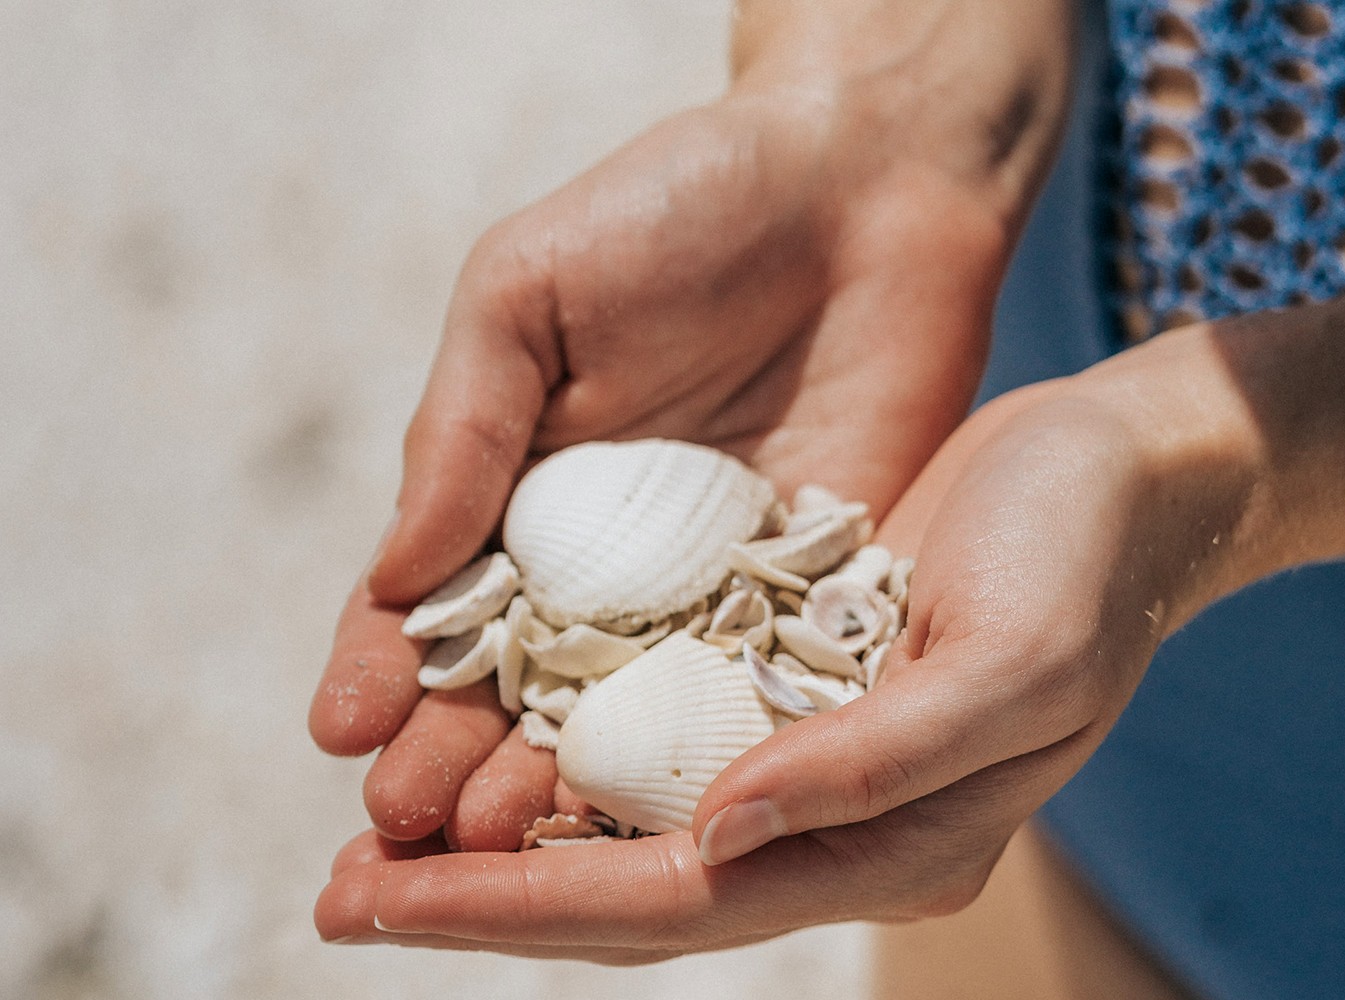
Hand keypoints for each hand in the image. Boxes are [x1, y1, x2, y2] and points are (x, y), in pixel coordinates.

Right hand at [308, 0, 1074, 846]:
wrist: (864, 180)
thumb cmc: (682, 203)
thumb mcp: (532, 290)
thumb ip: (463, 428)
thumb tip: (388, 576)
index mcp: (520, 486)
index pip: (436, 600)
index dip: (387, 666)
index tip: (344, 732)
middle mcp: (606, 557)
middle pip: (518, 682)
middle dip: (454, 756)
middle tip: (406, 834)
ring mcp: (707, 585)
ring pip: (623, 710)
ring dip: (561, 780)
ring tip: (504, 848)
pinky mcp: (809, 595)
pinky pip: (748, 687)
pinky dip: (703, 750)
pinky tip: (659, 809)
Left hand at [312, 359, 1261, 955]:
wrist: (1129, 473)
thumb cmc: (1088, 557)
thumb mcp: (1012, 661)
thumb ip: (872, 767)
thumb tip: (715, 837)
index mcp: (890, 839)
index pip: (676, 902)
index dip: (525, 907)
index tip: (387, 903)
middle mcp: (833, 819)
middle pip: (628, 886)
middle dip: (480, 898)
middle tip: (337, 894)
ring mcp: (808, 757)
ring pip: (626, 825)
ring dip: (502, 836)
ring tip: (379, 834)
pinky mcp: (789, 682)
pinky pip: (654, 740)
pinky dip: (561, 752)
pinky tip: (484, 739)